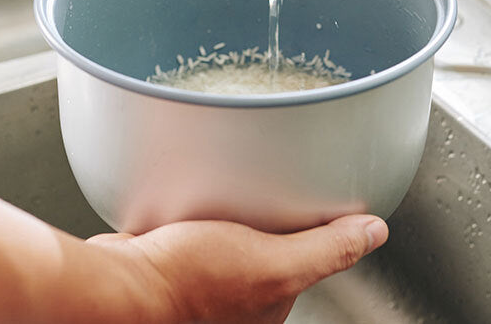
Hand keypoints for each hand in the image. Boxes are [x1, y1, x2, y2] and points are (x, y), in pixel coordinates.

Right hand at [87, 214, 387, 322]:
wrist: (115, 284)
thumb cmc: (186, 283)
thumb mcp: (274, 264)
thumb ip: (327, 249)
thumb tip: (374, 232)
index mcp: (267, 307)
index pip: (305, 259)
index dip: (312, 228)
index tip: (310, 197)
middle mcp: (235, 300)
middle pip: (266, 244)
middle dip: (266, 214)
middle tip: (263, 184)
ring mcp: (199, 278)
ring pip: (228, 231)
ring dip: (228, 207)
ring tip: (229, 182)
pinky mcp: (167, 256)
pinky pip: (192, 223)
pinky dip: (194, 205)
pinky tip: (192, 188)